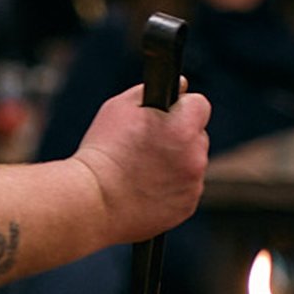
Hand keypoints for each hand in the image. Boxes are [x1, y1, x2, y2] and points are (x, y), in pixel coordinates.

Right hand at [70, 84, 211, 243]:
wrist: (94, 200)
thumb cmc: (103, 153)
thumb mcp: (118, 108)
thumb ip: (150, 92)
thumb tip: (180, 86)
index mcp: (183, 127)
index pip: (200, 105)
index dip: (181, 108)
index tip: (166, 116)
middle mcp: (195, 156)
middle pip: (197, 137)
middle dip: (178, 138)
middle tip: (146, 146)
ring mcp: (193, 185)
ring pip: (191, 165)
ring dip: (175, 164)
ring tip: (141, 170)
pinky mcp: (186, 208)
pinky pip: (184, 191)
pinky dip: (170, 190)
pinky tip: (145, 189)